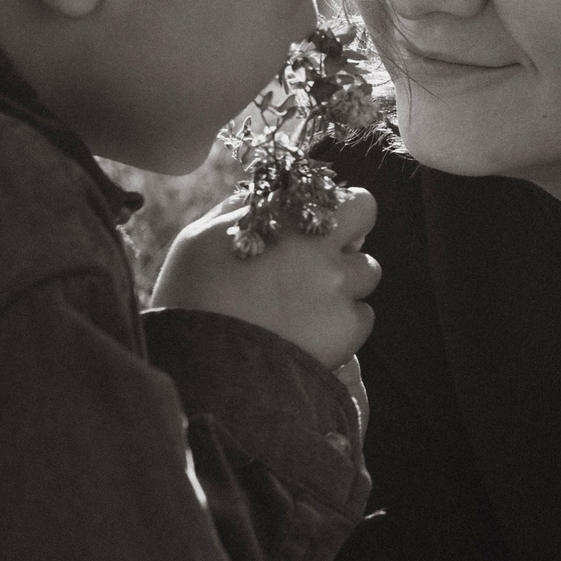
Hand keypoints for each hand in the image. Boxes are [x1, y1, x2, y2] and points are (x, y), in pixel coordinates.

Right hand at [151, 187, 380, 369]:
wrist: (206, 364)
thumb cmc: (192, 296)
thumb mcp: (201, 238)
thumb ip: (237, 210)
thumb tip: (261, 196)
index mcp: (291, 221)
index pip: (346, 196)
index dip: (335, 207)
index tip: (317, 222)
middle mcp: (323, 248)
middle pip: (365, 222)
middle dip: (350, 232)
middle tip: (323, 254)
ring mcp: (339, 289)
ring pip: (368, 271)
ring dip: (347, 279)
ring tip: (311, 300)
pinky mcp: (347, 330)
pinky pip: (363, 317)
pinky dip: (345, 322)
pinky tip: (313, 331)